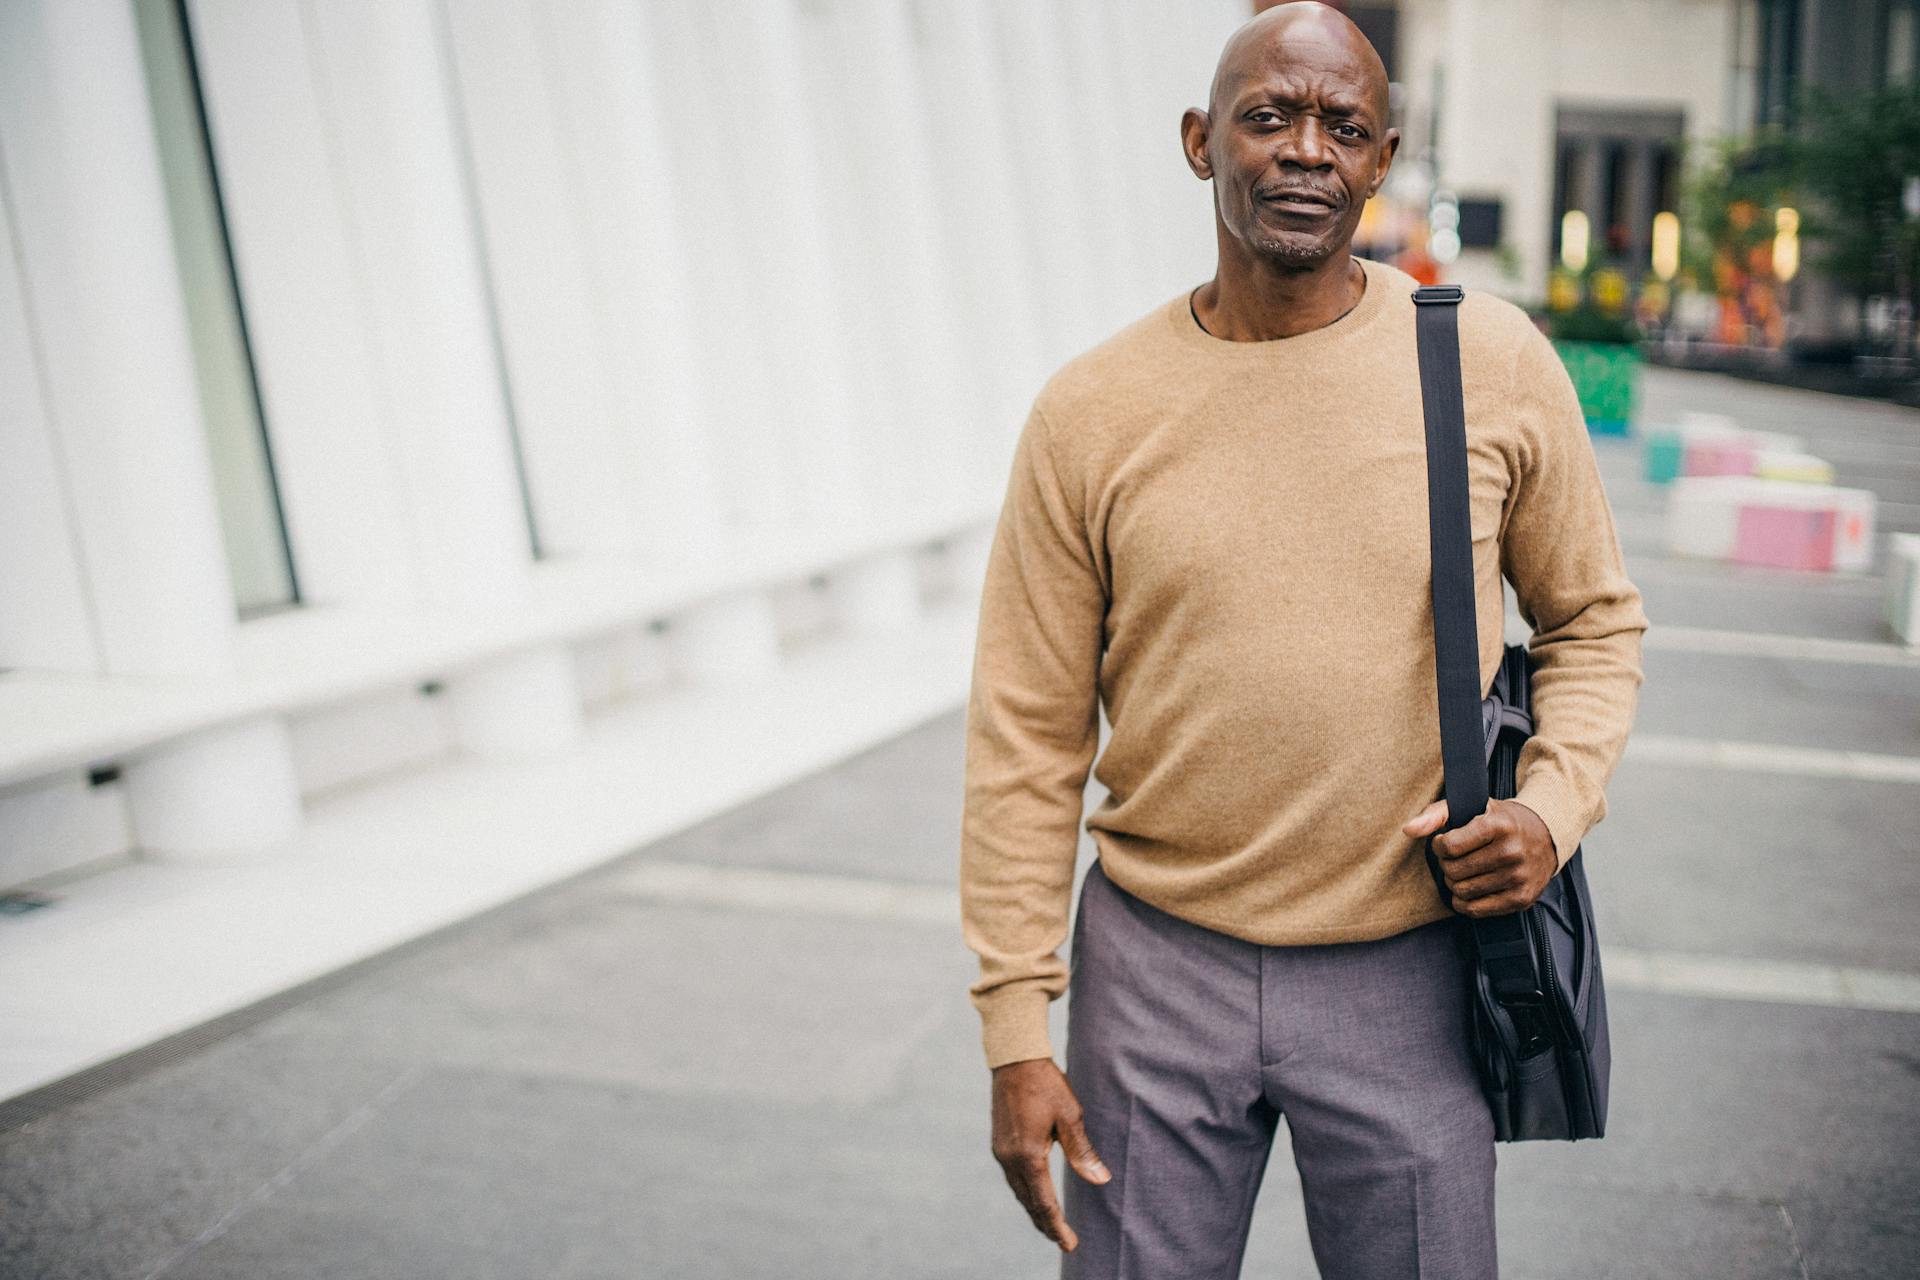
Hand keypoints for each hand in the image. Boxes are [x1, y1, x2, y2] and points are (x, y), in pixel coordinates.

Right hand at [990, 1058, 1110, 1251]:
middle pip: (1029, 1202)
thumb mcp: (1070, 1116)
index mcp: (1029, 1155)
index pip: (1044, 1202)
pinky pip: (1014, 1178)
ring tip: (1051, 1224)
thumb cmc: (1045, 1084)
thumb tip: (1100, 1179)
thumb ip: (1082, 1151)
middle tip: (1064, 1242)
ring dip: (1035, 1209)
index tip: (1069, 1244)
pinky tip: (1036, 1194)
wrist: (1014, 1059)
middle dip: (1046, 1224)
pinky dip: (1027, 1192)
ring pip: (1020, 1191)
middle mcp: (1010, 1159)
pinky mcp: (1000, 1143)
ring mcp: (1001, 1152)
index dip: (1057, 1226)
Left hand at [1403, 797, 1557, 917]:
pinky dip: (1464, 902)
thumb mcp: (1473, 807)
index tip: (1445, 843)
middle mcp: (1511, 851)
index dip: (1439, 846)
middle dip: (1447, 865)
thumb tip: (1408, 829)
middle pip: (1454, 870)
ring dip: (1455, 883)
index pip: (1449, 846)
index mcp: (1498, 825)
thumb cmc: (1501, 821)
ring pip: (1462, 891)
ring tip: (1465, 871)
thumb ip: (1436, 814)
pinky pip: (1476, 910)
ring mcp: (1518, 877)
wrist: (1546, 835)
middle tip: (1456, 858)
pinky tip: (1470, 888)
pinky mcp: (1521, 899)